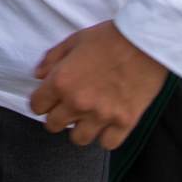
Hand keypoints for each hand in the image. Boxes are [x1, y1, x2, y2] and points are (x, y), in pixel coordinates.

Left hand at [30, 21, 167, 148]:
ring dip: (79, 129)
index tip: (49, 99)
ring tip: (87, 117)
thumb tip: (39, 75)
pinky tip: (108, 123)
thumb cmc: (109, 38)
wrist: (145, 43)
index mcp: (61, 81)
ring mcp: (101, 115)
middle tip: (67, 108)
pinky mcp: (124, 122)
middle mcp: (77, 102)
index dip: (41, 101)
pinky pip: (107, 144)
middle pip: (53, 126)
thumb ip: (52, 59)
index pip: (36, 106)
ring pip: (78, 139)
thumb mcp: (74, 40)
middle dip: (57, 116)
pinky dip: (106, 136)